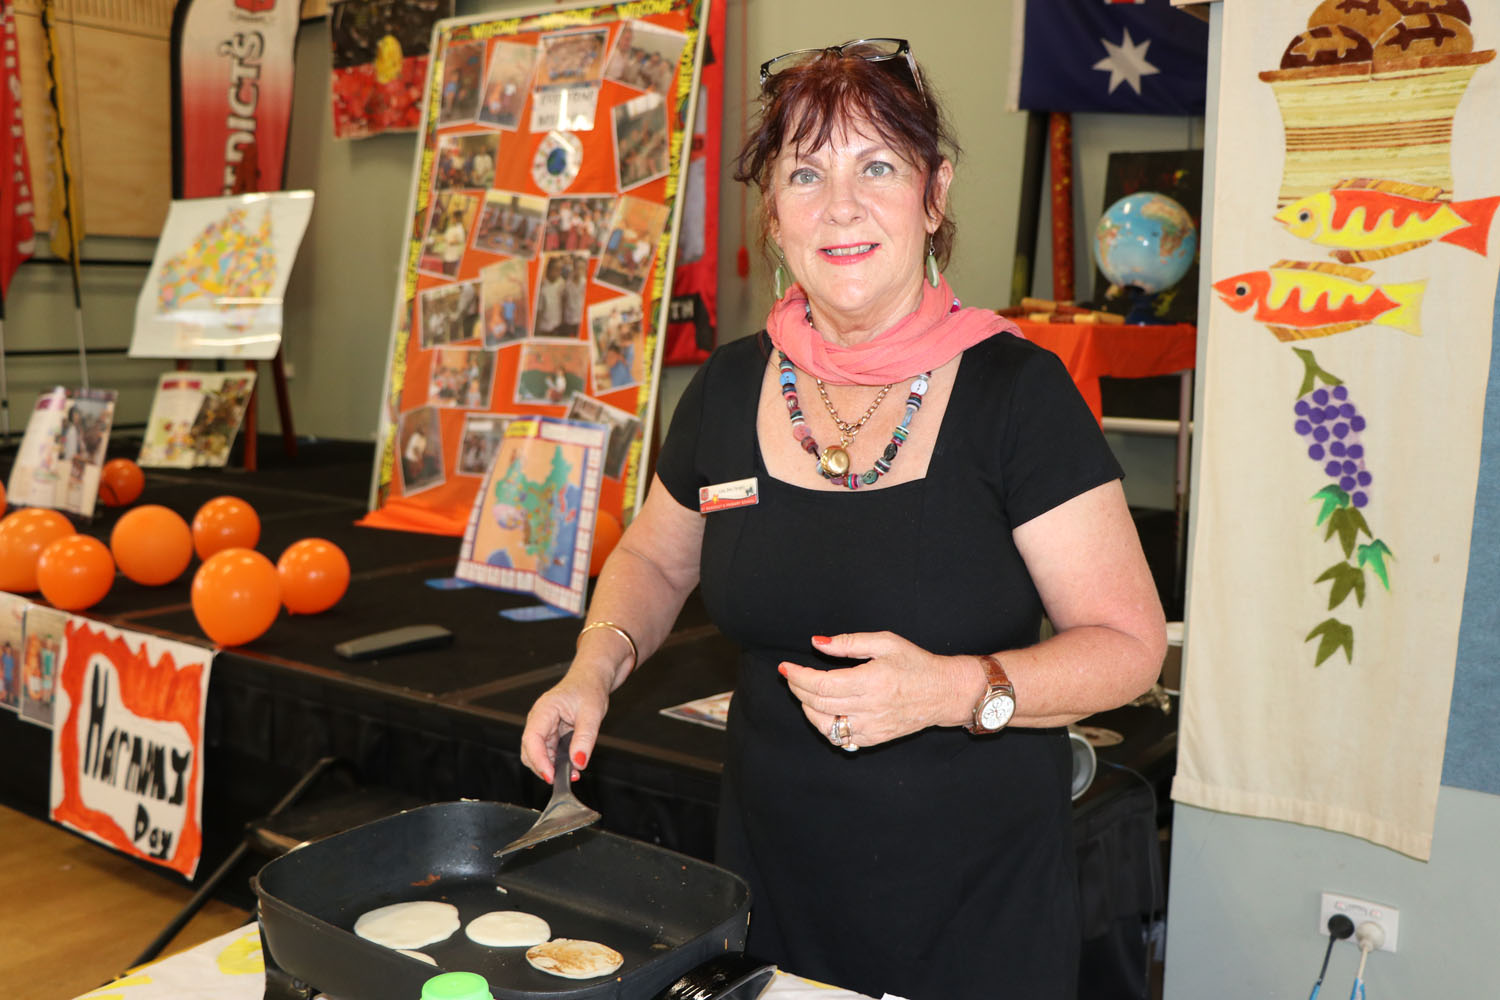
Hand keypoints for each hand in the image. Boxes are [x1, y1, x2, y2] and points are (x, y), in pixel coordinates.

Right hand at [519, 665, 611, 783]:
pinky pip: (550, 752)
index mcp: (544, 710)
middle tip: (565, 779)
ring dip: (552, 767)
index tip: (551, 776)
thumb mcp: (592, 713)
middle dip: (544, 767)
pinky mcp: (551, 734)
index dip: (538, 760)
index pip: (532, 739)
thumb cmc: (589, 688)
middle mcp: (539, 720)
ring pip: (539, 754)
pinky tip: (573, 767)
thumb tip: (579, 762)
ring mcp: (544, 728)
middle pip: (530, 751)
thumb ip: (584, 738)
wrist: (592, 678)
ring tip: (573, 773)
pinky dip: (558, 762)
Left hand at [779, 631, 974, 749]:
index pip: (822, 684)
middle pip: (819, 703)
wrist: (944, 692)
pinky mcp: (875, 738)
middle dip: (797, 689)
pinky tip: (823, 709)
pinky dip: (825, 724)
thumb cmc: (915, 663)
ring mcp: (872, 727)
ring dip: (808, 708)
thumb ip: (848, 642)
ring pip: (825, 725)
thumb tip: (817, 643)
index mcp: (872, 681)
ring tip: (805, 692)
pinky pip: (840, 738)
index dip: (798, 676)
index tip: (786, 667)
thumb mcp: (885, 642)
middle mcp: (871, 707)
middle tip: (791, 676)